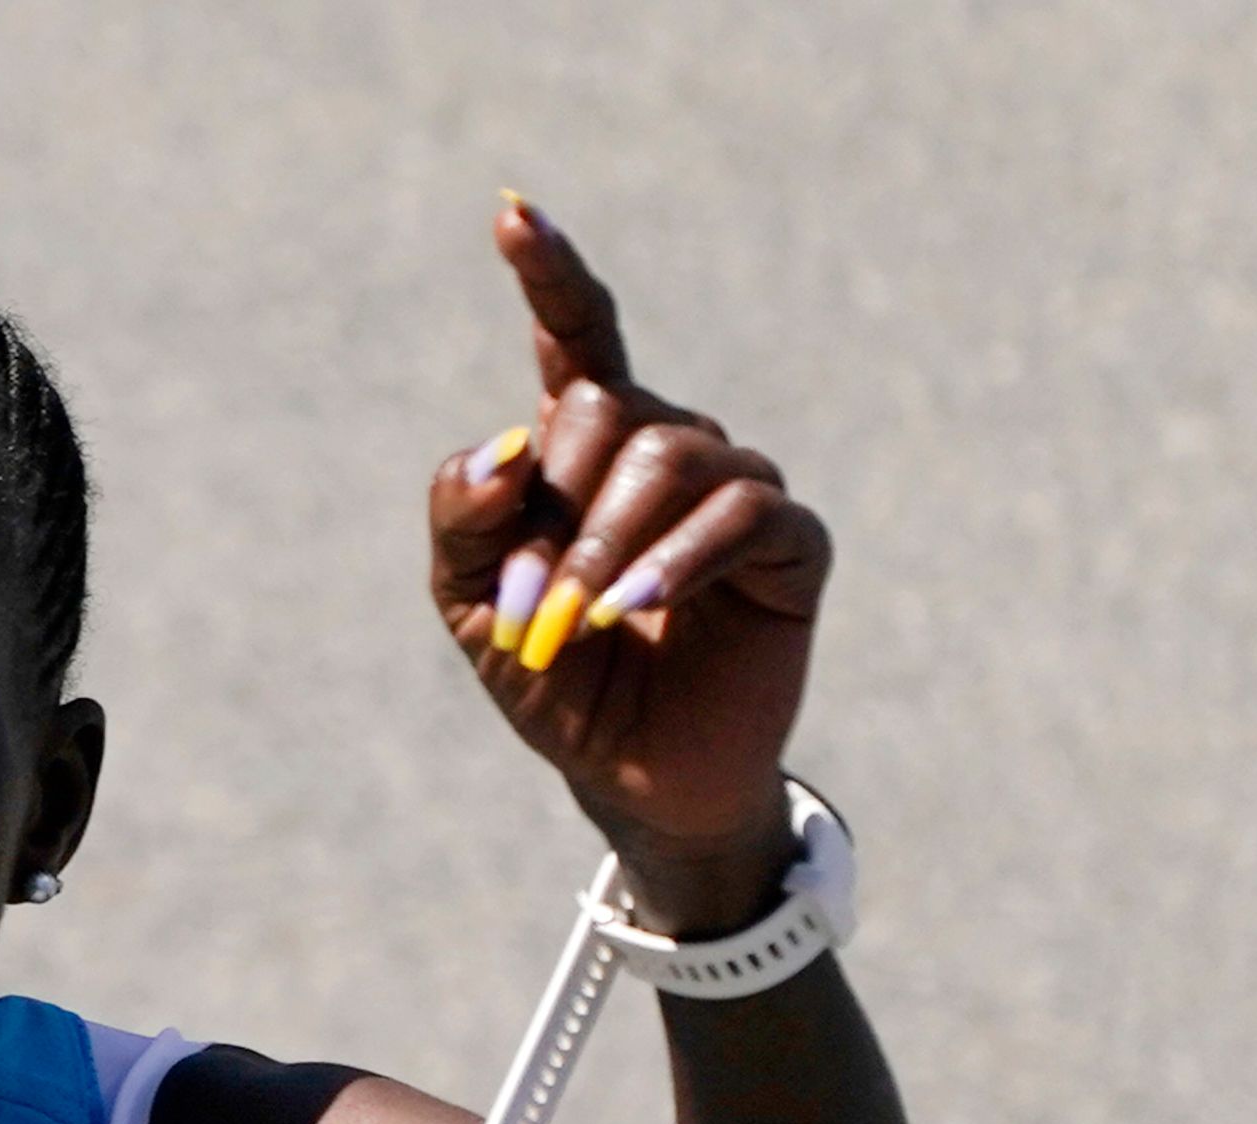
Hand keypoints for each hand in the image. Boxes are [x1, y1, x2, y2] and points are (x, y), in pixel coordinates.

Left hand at [426, 197, 832, 932]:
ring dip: (604, 547)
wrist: (629, 777)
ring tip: (572, 626)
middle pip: (607, 412)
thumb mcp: (471, 607)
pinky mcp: (791, 545)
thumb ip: (465, 522)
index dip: (551, 271)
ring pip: (670, 457)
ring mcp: (736, 488)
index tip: (511, 213)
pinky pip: (743, 513)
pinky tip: (634, 605)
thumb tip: (505, 448)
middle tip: (523, 613)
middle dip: (555, 514)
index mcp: (589, 449)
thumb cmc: (554, 684)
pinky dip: (678, 557)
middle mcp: (668, 448)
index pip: (578, 335)